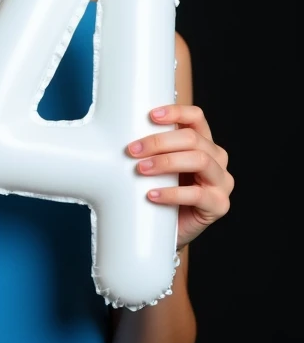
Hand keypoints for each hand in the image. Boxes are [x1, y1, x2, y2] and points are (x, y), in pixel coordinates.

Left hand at [127, 105, 233, 249]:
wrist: (163, 231)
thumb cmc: (158, 190)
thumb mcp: (156, 164)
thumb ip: (151, 147)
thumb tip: (121, 129)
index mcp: (204, 142)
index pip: (196, 117)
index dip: (176, 112)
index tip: (150, 115)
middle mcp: (217, 158)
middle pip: (193, 139)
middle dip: (159, 142)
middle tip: (133, 150)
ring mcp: (222, 182)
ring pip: (200, 160)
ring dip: (166, 162)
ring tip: (141, 169)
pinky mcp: (219, 205)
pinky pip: (198, 194)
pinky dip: (172, 193)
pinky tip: (152, 194)